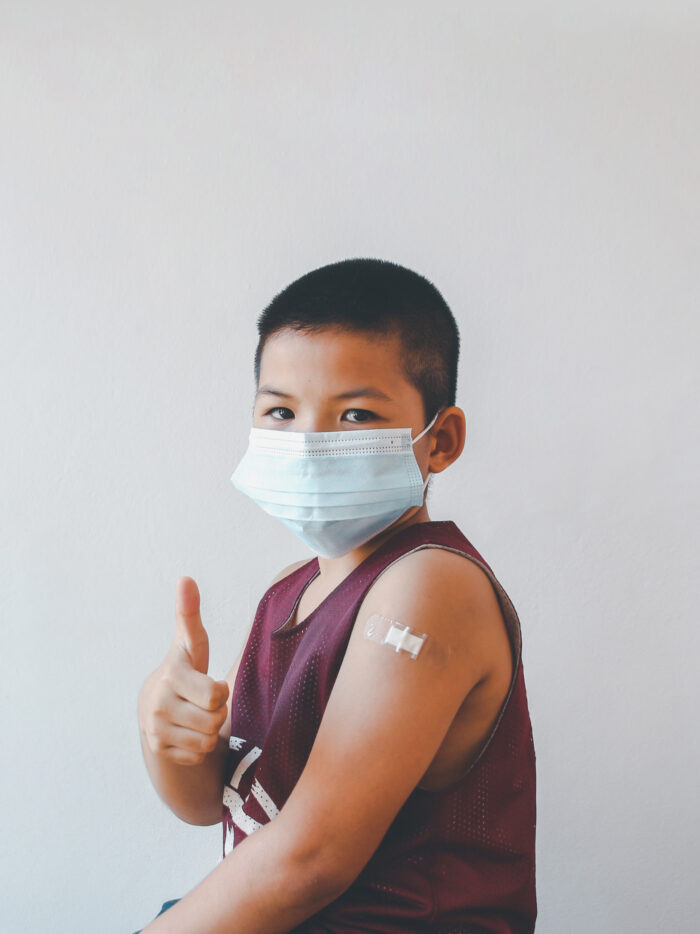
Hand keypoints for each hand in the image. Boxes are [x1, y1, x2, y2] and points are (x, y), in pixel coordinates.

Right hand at [138, 576, 229, 764]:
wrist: (153, 707)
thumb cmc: (184, 670)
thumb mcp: (190, 643)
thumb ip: (189, 613)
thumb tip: (185, 578)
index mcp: (172, 675)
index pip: (215, 695)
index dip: (220, 693)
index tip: (209, 686)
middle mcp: (159, 703)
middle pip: (214, 721)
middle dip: (217, 713)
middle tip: (204, 703)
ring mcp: (156, 728)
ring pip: (207, 741)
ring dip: (209, 731)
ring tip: (196, 716)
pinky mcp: (158, 749)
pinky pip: (197, 755)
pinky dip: (198, 747)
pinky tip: (186, 732)